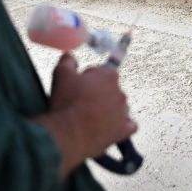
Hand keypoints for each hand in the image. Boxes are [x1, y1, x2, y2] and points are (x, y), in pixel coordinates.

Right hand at [33, 53, 137, 178]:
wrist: (68, 134)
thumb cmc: (66, 102)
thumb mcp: (61, 74)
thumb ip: (68, 61)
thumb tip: (70, 57)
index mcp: (109, 75)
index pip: (102, 71)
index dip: (89, 77)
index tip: (79, 84)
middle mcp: (120, 92)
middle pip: (111, 89)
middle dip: (99, 93)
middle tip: (82, 101)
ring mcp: (123, 112)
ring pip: (119, 106)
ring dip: (109, 109)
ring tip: (91, 116)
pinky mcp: (123, 130)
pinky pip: (129, 125)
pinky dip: (122, 125)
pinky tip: (112, 126)